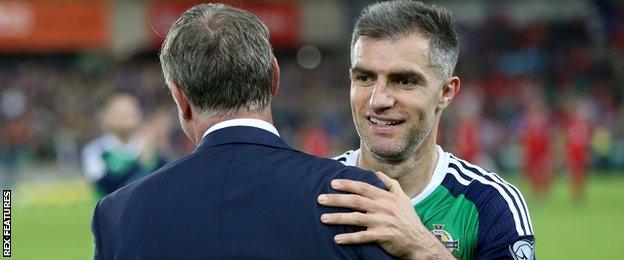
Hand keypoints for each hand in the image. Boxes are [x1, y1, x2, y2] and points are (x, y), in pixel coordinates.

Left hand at [317, 172, 454, 259]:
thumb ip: (390, 184)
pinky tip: (337, 239)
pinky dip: (349, 238)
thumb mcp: (403, 198)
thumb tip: (377, 173)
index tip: (332, 183)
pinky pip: (363, 237)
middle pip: (356, 201)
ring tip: (323, 218)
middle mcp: (383, 208)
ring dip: (338, 218)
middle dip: (336, 199)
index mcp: (386, 197)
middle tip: (320, 199)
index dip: (348, 184)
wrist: (419, 241)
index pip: (363, 187)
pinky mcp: (383, 236)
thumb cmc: (409, 219)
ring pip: (356, 218)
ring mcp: (383, 222)